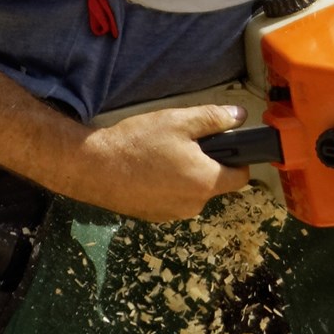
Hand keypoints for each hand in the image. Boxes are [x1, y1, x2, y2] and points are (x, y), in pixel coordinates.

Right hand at [59, 104, 262, 223]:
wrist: (93, 167)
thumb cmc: (138, 143)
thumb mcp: (179, 121)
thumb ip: (214, 119)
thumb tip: (240, 117)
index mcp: (206, 183)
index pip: (241, 178)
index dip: (238, 160)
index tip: (224, 146)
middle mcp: (193, 205)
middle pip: (215, 184)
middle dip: (206, 165)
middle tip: (183, 144)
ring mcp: (172, 214)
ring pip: (192, 192)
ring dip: (186, 176)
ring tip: (162, 155)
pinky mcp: (153, 217)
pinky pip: (172, 199)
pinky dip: (167, 187)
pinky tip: (148, 170)